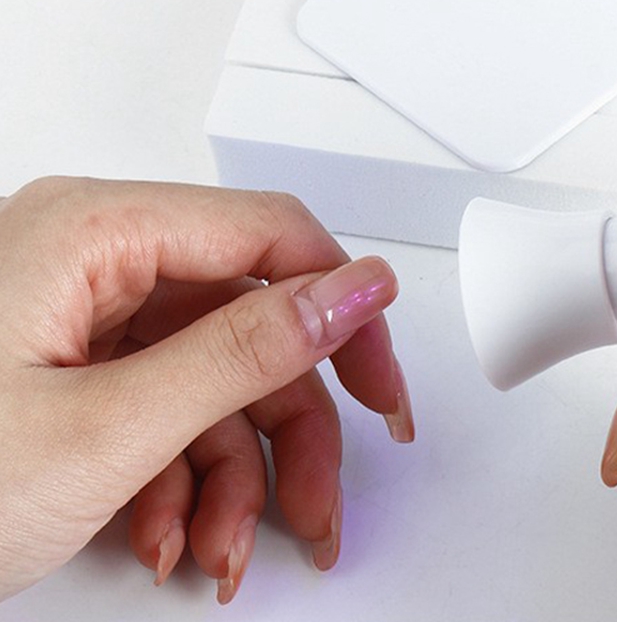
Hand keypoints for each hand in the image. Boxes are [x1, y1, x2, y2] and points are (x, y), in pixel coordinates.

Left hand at [0, 178, 412, 603]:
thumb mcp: (102, 430)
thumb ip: (245, 352)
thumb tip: (352, 290)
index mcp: (96, 231)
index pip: (271, 236)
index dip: (342, 309)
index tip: (381, 380)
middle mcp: (94, 258)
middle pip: (248, 320)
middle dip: (291, 422)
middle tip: (325, 492)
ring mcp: (82, 315)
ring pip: (215, 375)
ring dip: (237, 471)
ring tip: (226, 546)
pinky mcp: (75, 366)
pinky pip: (169, 404)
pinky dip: (184, 476)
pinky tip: (171, 530)